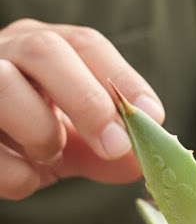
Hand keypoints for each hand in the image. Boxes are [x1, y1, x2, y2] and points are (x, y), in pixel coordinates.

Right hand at [0, 19, 164, 199]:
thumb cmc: (29, 138)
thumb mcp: (74, 140)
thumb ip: (110, 150)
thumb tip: (142, 162)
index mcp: (42, 46)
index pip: (84, 43)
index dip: (123, 78)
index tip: (152, 117)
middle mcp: (2, 52)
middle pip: (45, 50)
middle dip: (88, 100)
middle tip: (114, 146)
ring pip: (3, 84)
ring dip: (40, 129)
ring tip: (51, 154)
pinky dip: (13, 171)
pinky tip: (25, 181)